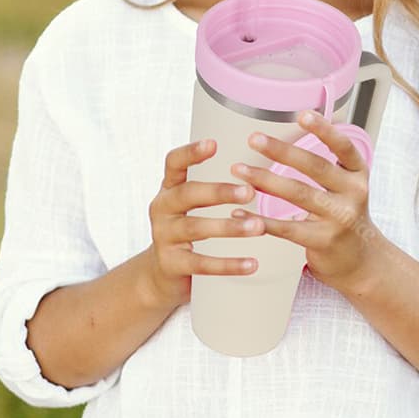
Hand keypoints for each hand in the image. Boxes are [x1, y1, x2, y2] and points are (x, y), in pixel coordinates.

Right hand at [145, 138, 264, 308]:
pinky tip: (252, 263)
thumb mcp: (190, 205)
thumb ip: (211, 188)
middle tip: (250, 191)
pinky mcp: (171, 264)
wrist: (160, 274)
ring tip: (258, 227)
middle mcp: (162, 208)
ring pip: (197, 228)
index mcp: (169, 188)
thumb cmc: (186, 230)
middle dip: (220, 192)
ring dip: (230, 227)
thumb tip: (256, 169)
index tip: (213, 143)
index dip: (191, 152)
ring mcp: (164, 236)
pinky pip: (202, 263)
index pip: (174, 163)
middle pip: (188, 194)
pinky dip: (228, 265)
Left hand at [228, 110, 383, 292]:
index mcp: (357, 173)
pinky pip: (288, 228)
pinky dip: (261, 220)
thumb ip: (327, 164)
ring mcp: (340, 218)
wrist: (362, 261)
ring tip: (239, 169)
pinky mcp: (324, 240)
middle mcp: (353, 193)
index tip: (302, 114)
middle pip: (315, 167)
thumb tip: (290, 134)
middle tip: (254, 139)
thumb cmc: (345, 214)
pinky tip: (239, 214)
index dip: (324, 129)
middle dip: (281, 151)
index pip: (343, 147)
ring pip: (298, 194)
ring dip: (265, 180)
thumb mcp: (347, 185)